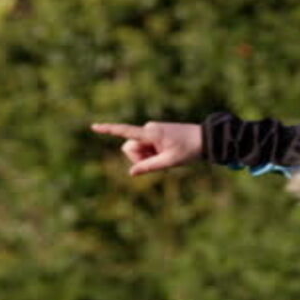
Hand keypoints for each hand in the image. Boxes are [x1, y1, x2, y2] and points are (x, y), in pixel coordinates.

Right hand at [89, 121, 203, 175]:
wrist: (205, 138)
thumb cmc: (189, 149)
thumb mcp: (169, 162)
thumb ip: (149, 167)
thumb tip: (131, 172)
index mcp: (150, 133)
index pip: (125, 131)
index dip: (109, 130)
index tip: (93, 126)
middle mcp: (148, 129)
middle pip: (130, 148)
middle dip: (140, 158)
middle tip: (161, 159)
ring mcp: (151, 131)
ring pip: (138, 149)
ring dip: (148, 156)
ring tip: (166, 155)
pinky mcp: (155, 133)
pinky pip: (146, 147)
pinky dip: (153, 153)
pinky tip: (167, 152)